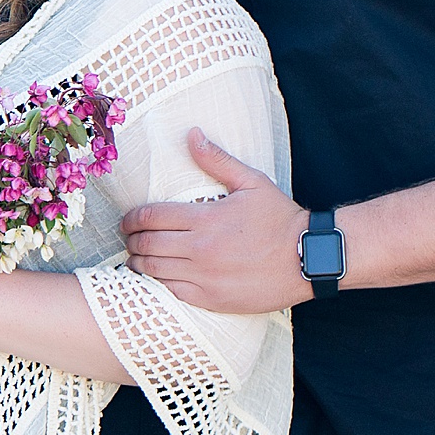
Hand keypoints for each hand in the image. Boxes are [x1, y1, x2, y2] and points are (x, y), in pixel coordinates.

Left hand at [120, 129, 310, 311]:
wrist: (307, 259)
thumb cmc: (280, 220)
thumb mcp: (252, 183)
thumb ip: (217, 160)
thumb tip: (191, 134)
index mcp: (206, 218)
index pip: (152, 216)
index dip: (132, 218)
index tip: (127, 220)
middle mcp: (200, 248)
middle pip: (147, 243)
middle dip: (131, 240)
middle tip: (128, 238)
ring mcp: (204, 276)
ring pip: (153, 270)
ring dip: (137, 263)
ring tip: (135, 258)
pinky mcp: (211, 299)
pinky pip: (170, 292)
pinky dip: (155, 284)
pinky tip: (154, 278)